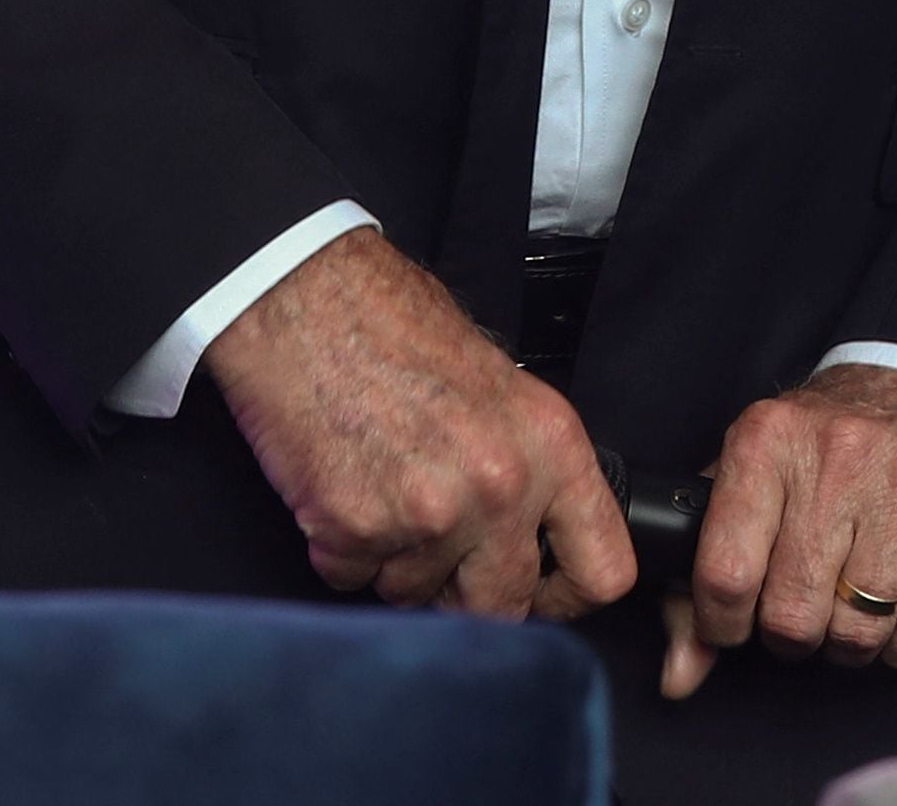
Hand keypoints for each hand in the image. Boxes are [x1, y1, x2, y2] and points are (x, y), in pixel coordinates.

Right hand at [202, 227, 635, 618]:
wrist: (295, 291)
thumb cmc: (383, 316)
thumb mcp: (494, 378)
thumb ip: (522, 459)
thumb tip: (527, 526)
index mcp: (548, 443)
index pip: (601, 569)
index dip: (566, 600)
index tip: (538, 597)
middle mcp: (500, 486)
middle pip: (502, 606)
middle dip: (462, 593)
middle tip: (432, 552)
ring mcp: (428, 513)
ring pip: (415, 595)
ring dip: (393, 561)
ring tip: (371, 484)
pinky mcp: (354, 527)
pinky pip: (351, 577)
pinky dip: (338, 546)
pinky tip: (334, 483)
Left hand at [665, 363, 896, 694]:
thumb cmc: (832, 439)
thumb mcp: (756, 472)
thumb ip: (707, 567)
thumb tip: (679, 672)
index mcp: (765, 441)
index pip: (725, 570)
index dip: (721, 624)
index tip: (729, 627)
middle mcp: (834, 457)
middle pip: (794, 611)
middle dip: (792, 635)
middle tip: (798, 618)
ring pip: (861, 626)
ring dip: (850, 643)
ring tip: (847, 614)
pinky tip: (895, 618)